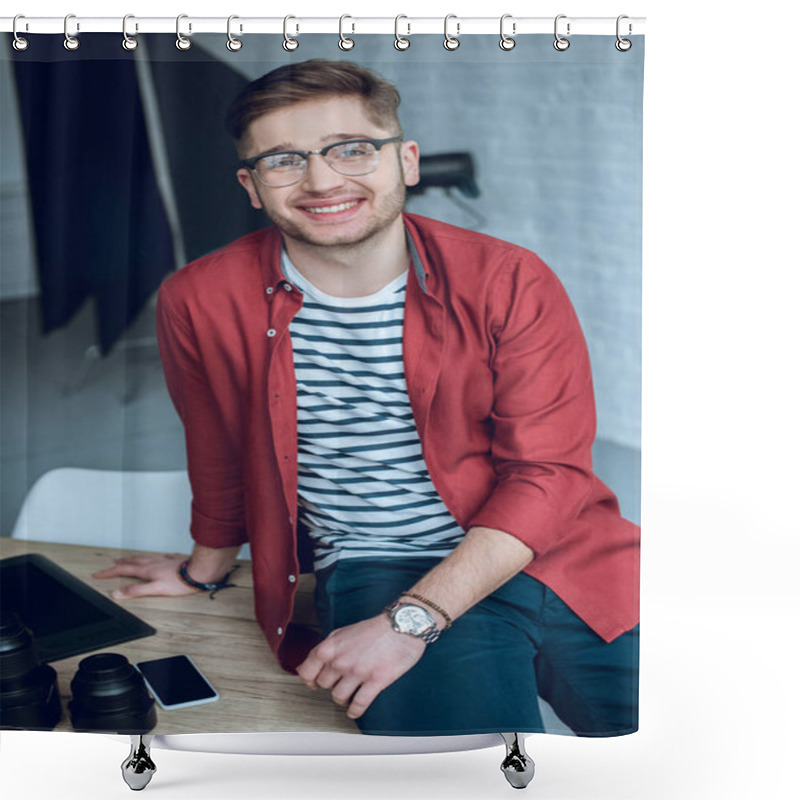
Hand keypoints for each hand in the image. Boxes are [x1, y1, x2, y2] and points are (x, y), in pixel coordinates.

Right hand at [92, 553, 199, 599]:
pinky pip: (160, 557)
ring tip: (129, 558)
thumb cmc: (180, 582)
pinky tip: (157, 557)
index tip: (98, 574)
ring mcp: (164, 560)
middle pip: (133, 562)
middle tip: (112, 564)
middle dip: (120, 563)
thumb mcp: (155, 589)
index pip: (123, 570)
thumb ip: (136, 591)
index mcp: (147, 570)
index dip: (109, 572)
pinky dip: (153, 557)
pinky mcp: (174, 559)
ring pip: (145, 557)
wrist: (199, 571)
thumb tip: (118, 593)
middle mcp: (154, 563)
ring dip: (134, 558)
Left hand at [296, 615, 425, 719]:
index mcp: (331, 647)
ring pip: (338, 697)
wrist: (402, 625)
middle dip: (331, 685)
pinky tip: (355, 710)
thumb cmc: (375, 628)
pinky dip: (354, 711)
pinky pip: (359, 704)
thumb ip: (329, 647)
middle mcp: (341, 660)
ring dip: (343, 698)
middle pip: (323, 685)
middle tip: (339, 683)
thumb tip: (316, 661)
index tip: (314, 683)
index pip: (306, 671)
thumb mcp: (344, 632)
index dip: (309, 679)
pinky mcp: (375, 681)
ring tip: (349, 695)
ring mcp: (358, 672)